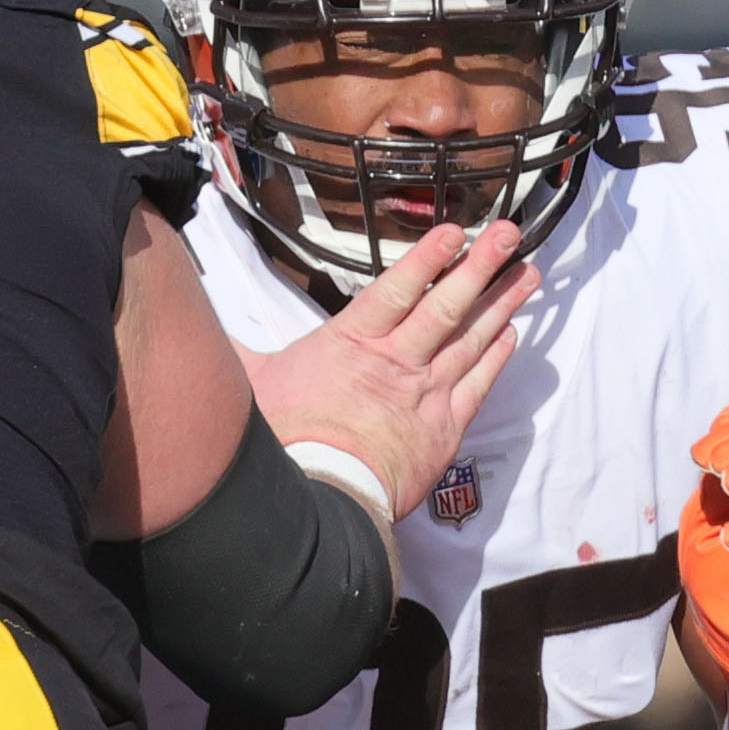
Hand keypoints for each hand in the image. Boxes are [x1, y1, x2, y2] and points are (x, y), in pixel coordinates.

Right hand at [242, 221, 538, 517]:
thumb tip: (201, 330)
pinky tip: (511, 335)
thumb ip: (236, 348)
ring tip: (527, 274)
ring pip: (471, 340)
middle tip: (509, 235)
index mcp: (352, 343)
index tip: (456, 231)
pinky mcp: (442, 430)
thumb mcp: (252, 384)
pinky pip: (477, 385)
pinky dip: (496, 358)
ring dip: (501, 304)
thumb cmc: (284, 442)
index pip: (399, 288)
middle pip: (446, 305)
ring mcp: (425, 395)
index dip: (429, 257)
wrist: (320, 498)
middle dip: (481, 266)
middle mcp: (396, 362)